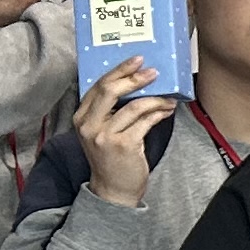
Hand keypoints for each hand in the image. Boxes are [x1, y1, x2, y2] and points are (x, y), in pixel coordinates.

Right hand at [72, 59, 172, 207]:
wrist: (113, 190)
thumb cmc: (112, 158)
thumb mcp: (103, 131)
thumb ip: (111, 111)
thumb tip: (137, 84)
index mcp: (81, 117)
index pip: (98, 85)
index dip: (118, 70)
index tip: (136, 60)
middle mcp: (88, 125)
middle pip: (110, 90)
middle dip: (134, 77)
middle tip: (153, 71)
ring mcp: (104, 136)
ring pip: (133, 106)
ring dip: (155, 99)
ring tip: (168, 98)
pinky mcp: (123, 145)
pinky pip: (145, 122)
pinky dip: (158, 114)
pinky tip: (167, 111)